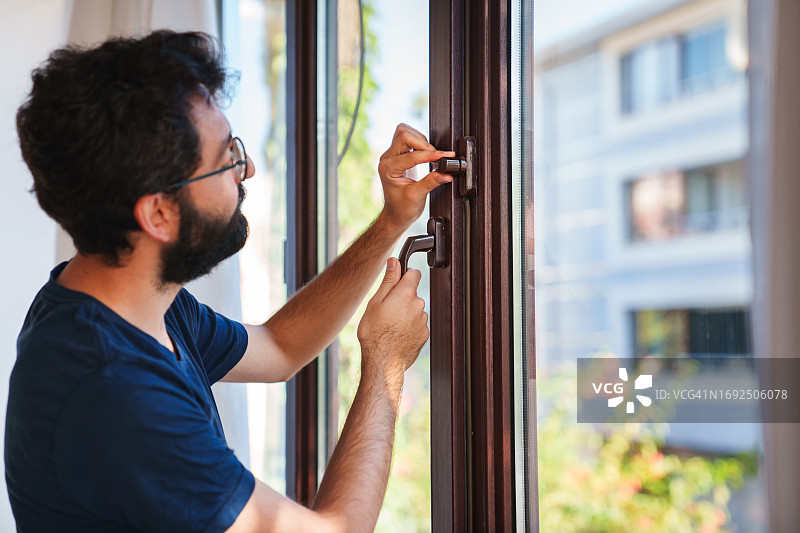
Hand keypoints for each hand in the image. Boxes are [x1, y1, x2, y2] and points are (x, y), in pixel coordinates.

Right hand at [357, 258, 428, 385]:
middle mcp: (419, 305)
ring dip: (406, 314)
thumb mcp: (375, 302)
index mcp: (405, 294)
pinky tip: (396, 334)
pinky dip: (409, 327)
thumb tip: (394, 262)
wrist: (383, 361)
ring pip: (414, 310)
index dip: (405, 275)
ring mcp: (423, 321)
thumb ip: (388, 281)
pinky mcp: (424, 335)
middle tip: (386, 310)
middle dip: (401, 298)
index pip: (414, 273)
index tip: (397, 281)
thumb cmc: (375, 333)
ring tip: (390, 325)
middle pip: (412, 294)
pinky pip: (417, 325)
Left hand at [378, 123, 455, 230]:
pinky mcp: (398, 154)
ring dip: (421, 140)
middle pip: (404, 135)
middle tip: (437, 155)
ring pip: (404, 132)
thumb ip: (431, 182)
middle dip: (424, 144)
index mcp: (388, 169)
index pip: (412, 155)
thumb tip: (446, 173)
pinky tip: (426, 153)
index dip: (430, 155)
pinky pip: (407, 138)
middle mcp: (387, 159)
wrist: (396, 213)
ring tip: (431, 154)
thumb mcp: (417, 196)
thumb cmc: (402, 208)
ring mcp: (391, 155)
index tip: (445, 157)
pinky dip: (419, 141)